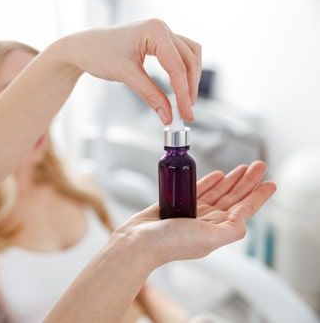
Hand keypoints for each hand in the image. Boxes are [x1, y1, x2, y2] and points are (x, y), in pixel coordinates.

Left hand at [63, 19, 200, 122]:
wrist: (83, 48)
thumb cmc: (98, 53)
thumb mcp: (126, 75)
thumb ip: (150, 95)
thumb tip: (167, 115)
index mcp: (155, 30)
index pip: (177, 66)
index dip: (183, 93)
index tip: (185, 113)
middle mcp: (161, 28)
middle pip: (189, 60)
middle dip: (190, 87)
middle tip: (186, 112)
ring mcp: (161, 33)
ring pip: (189, 56)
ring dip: (191, 79)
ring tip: (185, 102)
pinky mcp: (158, 42)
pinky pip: (180, 55)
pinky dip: (183, 72)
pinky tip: (180, 87)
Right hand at [115, 161, 276, 264]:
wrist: (139, 241)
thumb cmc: (170, 243)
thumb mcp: (209, 239)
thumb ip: (232, 228)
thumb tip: (244, 214)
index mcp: (218, 230)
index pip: (244, 209)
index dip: (258, 196)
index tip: (270, 182)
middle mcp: (208, 221)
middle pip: (234, 197)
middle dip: (248, 181)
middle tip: (259, 165)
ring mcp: (193, 213)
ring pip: (218, 192)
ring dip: (232, 179)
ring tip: (243, 167)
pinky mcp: (177, 204)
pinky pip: (198, 190)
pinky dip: (209, 182)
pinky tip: (217, 175)